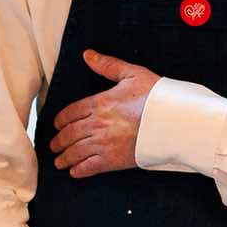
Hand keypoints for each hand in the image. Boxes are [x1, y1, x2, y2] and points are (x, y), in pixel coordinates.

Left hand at [48, 50, 160, 176]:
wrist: (172, 121)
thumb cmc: (156, 97)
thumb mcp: (132, 74)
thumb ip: (108, 65)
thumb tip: (88, 55)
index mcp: (99, 103)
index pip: (71, 113)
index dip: (61, 120)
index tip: (57, 125)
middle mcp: (97, 124)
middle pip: (69, 134)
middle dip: (59, 141)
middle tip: (54, 145)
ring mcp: (103, 143)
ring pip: (76, 151)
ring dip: (64, 157)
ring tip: (59, 161)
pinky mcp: (112, 160)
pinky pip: (89, 167)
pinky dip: (79, 170)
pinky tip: (75, 171)